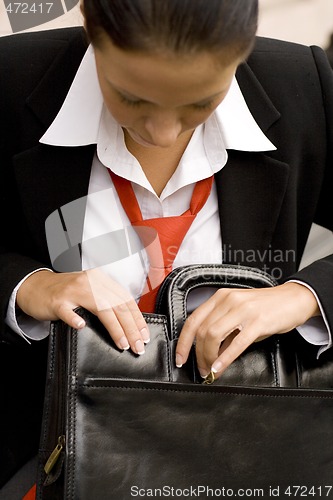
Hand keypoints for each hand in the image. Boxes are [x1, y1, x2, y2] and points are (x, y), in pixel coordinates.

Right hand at [16, 269, 149, 354]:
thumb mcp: (90, 292)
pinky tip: (81, 327)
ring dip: (115, 328)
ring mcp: (73, 291)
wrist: (35, 286)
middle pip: (117, 305)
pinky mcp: (57, 301)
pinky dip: (75, 319)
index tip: (144, 335)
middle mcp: (90, 282)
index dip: (137, 318)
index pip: (125, 299)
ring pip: (101, 308)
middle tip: (138, 346)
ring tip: (123, 344)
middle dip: (131, 328)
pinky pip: (68, 311)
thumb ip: (107, 302)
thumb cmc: (65, 292)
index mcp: (101, 280)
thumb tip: (130, 324)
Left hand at [175, 282, 319, 378]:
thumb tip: (208, 352)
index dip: (183, 342)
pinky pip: (236, 343)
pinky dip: (225, 358)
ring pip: (213, 335)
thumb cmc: (266, 307)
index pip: (193, 320)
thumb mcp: (239, 314)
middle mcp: (229, 300)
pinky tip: (220, 368)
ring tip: (210, 370)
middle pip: (201, 330)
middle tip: (200, 369)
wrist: (294, 299)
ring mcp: (243, 310)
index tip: (180, 358)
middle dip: (197, 354)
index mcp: (220, 297)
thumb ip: (223, 330)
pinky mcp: (258, 322)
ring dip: (208, 357)